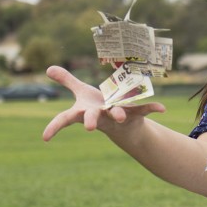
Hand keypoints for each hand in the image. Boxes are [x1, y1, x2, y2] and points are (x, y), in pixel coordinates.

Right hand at [41, 65, 165, 141]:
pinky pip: (143, 110)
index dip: (54, 127)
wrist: (122, 125)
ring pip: (116, 114)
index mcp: (85, 111)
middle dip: (89, 121)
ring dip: (117, 114)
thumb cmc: (98, 107)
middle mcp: (100, 115)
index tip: (44, 138)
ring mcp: (116, 115)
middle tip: (88, 127)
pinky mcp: (133, 114)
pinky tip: (162, 108)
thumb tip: (48, 68)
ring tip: (120, 116)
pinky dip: (152, 108)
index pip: (65, 119)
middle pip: (92, 118)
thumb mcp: (82, 93)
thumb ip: (67, 81)